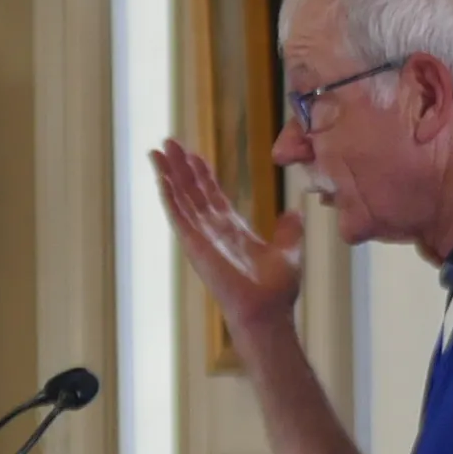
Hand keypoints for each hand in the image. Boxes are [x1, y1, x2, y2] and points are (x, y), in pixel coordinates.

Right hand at [149, 138, 302, 342]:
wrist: (267, 311)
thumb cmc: (275, 290)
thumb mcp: (289, 250)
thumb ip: (289, 230)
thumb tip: (295, 212)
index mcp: (231, 230)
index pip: (212, 195)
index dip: (202, 174)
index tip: (194, 154)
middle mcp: (212, 230)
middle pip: (192, 191)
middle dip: (180, 166)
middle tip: (169, 143)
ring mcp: (201, 237)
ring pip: (181, 198)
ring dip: (169, 174)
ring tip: (157, 151)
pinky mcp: (195, 245)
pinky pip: (179, 215)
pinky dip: (169, 195)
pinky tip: (160, 177)